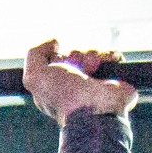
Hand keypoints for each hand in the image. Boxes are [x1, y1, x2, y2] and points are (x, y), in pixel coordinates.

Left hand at [23, 41, 137, 123]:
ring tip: (93, 69)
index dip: (58, 57)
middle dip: (76, 56)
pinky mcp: (116, 81)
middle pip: (75, 55)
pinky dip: (109, 56)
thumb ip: (35, 55)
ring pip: (93, 55)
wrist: (95, 109)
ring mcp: (96, 84)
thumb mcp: (36, 76)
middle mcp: (75, 86)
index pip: (56, 61)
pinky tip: (105, 63)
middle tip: (78, 69)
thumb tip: (54, 43)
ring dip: (92, 56)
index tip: (58, 63)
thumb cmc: (64, 96)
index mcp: (56, 88)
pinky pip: (112, 58)